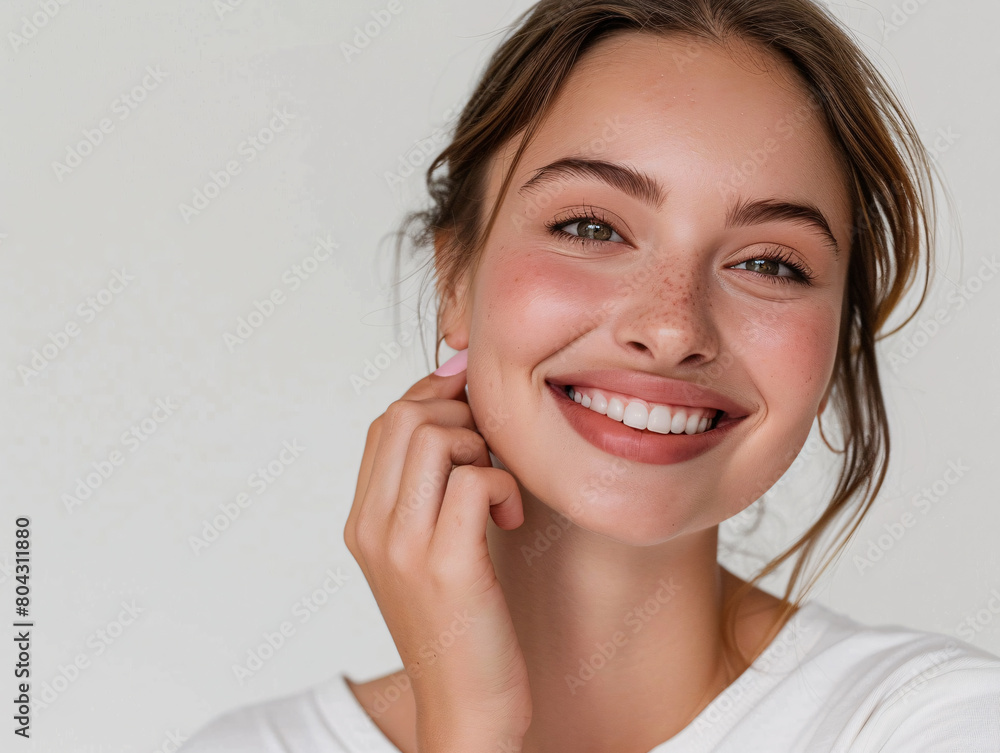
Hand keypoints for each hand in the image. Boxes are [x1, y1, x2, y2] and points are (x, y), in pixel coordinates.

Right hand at [344, 352, 531, 750]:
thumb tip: (455, 413)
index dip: (434, 401)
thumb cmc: (457, 625)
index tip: (473, 418)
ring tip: (495, 489)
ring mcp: (403, 547)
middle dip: (460, 416)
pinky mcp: (447, 566)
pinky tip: (510, 520)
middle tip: (489, 454)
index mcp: (361, 522)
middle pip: (405, 416)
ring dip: (481, 447)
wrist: (464, 706)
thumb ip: (423, 491)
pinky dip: (505, 486)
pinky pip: (474, 480)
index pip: (384, 421)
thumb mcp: (422, 552)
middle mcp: (371, 529)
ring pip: (435, 436)